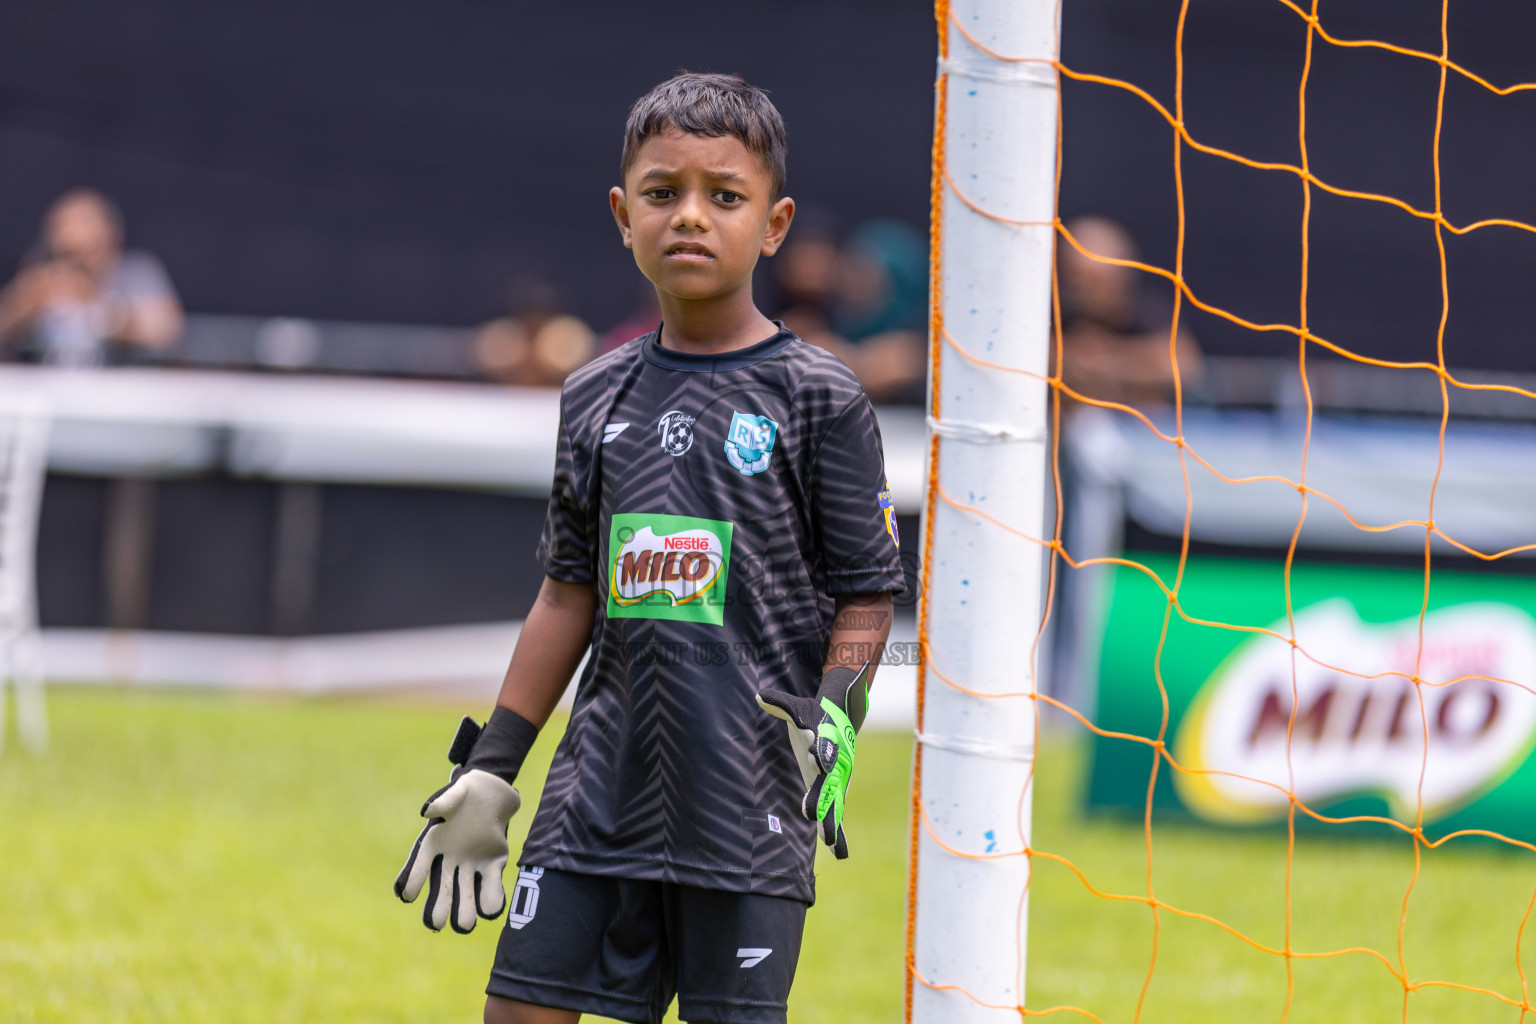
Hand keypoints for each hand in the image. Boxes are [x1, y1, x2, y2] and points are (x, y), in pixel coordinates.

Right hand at [394, 717, 522, 932]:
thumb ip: (443, 802)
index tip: (407, 896)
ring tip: (465, 926)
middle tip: (436, 923)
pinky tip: (492, 910)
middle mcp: (450, 860)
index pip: (420, 865)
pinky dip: (492, 896)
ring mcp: (471, 865)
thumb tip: (427, 811)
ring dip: (465, 907)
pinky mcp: (493, 864)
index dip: (413, 879)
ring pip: (466, 891)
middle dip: (440, 904)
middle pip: (442, 886)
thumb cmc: (466, 793)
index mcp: (434, 843)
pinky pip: (491, 883)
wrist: (492, 793)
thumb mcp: (454, 794)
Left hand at [756, 663, 869, 859]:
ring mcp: (837, 780)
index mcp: (826, 742)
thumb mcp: (800, 708)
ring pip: (834, 803)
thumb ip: (780, 704)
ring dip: (831, 821)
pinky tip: (839, 854)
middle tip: (813, 813)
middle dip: (822, 797)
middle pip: (828, 782)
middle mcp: (834, 764)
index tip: (813, 758)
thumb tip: (759, 695)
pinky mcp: (835, 791)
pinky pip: (837, 814)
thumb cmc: (816, 716)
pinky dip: (839, 833)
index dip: (818, 752)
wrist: (842, 721)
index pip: (822, 747)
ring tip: (829, 840)